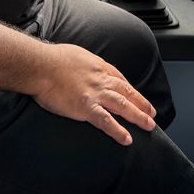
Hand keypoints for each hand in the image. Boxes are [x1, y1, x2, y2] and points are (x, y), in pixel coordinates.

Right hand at [31, 43, 156, 145]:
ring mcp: (95, 94)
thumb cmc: (53, 58)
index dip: (130, 89)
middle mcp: (100, 80)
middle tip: (152, 113)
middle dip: (141, 103)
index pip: (119, 78)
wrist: (41, 65)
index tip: (136, 96)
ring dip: (138, 116)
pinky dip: (118, 130)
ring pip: (123, 106)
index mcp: (97, 67)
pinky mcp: (86, 107)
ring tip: (149, 126)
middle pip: (127, 92)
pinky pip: (106, 121)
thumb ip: (84, 64)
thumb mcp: (76, 54)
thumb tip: (84, 67)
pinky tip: (127, 139)